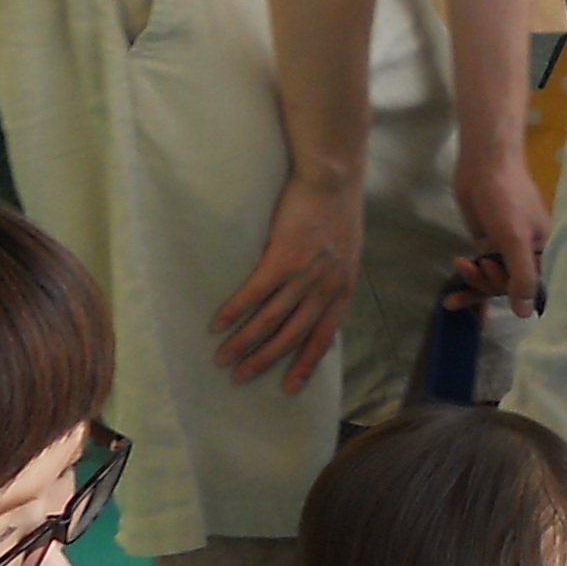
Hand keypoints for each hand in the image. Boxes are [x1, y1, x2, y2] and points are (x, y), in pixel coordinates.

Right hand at [214, 169, 361, 389]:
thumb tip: (319, 299)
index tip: (289, 387)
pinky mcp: (282, 258)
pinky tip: (218, 325)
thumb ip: (334, 280)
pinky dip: (235, 311)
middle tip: (241, 378)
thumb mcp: (347, 253)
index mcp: (342, 291)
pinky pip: (254, 293)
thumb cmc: (338, 210)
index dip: (305, 364)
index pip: (323, 337)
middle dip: (265, 360)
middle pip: (292, 336)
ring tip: (224, 358)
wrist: (332, 178)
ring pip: (271, 320)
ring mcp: (304, 276)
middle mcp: (324, 290)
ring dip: (245, 342)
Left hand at [448, 151, 552, 317]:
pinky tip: (450, 300)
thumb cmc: (506, 197)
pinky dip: (466, 282)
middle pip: (509, 288)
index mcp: (543, 253)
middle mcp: (526, 255)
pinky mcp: (486, 245)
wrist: (482, 164)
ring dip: (475, 281)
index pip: (534, 289)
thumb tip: (525, 315)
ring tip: (462, 264)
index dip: (516, 294)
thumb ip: (521, 277)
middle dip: (490, 282)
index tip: (499, 283)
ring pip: (491, 282)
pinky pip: (479, 272)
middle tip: (481, 264)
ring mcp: (504, 251)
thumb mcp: (515, 238)